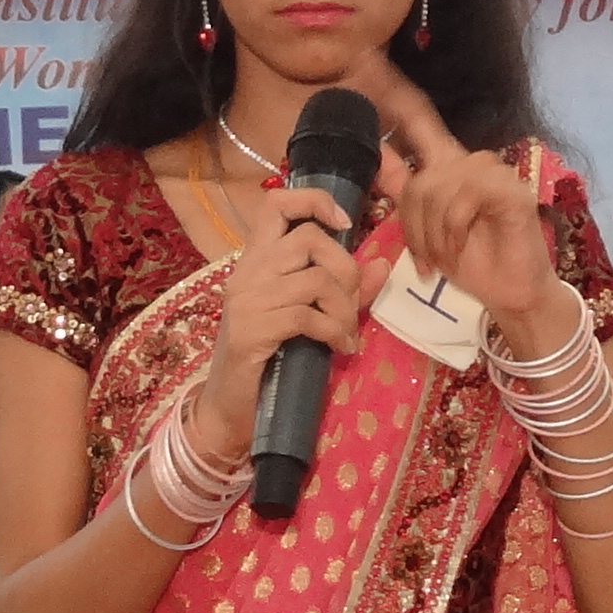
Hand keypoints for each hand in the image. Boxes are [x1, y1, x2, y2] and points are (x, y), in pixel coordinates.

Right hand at [202, 173, 370, 443]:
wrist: (230, 410)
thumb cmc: (269, 361)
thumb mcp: (309, 318)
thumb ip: (344, 291)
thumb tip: (382, 265)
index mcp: (256, 261)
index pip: (276, 204)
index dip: (314, 201)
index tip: (344, 224)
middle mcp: (247, 273)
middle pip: (309, 239)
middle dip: (345, 270)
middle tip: (350, 305)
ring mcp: (247, 301)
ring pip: (315, 279)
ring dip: (343, 309)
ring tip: (346, 333)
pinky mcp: (252, 331)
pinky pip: (307, 315)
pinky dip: (333, 331)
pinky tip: (340, 348)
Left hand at [373, 82, 568, 347]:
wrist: (510, 294)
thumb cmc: (471, 263)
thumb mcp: (427, 228)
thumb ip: (407, 193)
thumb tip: (379, 152)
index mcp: (453, 167)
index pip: (423, 130)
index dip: (400, 116)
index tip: (374, 108)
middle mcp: (475, 163)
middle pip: (421, 179)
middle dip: (415, 227)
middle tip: (425, 260)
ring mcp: (497, 174)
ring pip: (439, 188)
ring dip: (434, 233)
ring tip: (443, 259)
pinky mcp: (514, 191)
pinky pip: (466, 197)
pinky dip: (455, 229)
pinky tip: (459, 250)